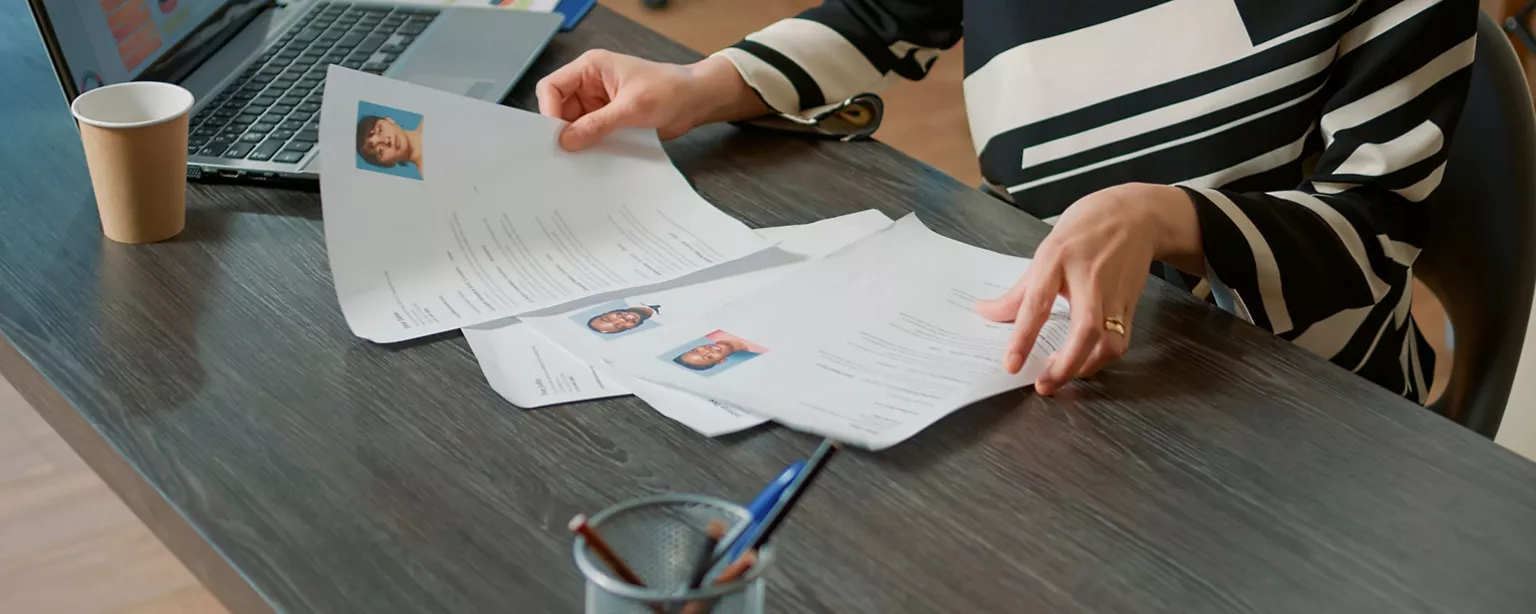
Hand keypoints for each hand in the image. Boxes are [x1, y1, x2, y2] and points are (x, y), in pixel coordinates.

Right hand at [535, 51, 766, 150]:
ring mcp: (599, 103)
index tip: (555, 135)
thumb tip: (567, 141)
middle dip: (561, 130)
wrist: (696, 101)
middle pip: (559, 108)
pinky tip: (592, 159)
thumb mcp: (631, 107)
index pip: (552, 87)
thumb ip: (597, 124)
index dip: (548, 110)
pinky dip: (590, 145)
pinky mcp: (609, 119)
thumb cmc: (669, 90)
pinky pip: (590, 134)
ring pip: (574, 124)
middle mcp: (590, 84)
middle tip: (563, 154)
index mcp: (590, 68)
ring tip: (578, 160)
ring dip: (577, 140)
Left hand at [975, 183, 1201, 394]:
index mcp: (1058, 259)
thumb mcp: (1045, 252)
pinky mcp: (1131, 305)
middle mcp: (1089, 278)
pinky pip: (1120, 341)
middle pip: (1085, 329)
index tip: (1011, 364)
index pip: (1038, 303)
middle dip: (1066, 364)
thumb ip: (1018, 291)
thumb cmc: (1085, 231)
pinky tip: (1083, 363)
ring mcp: (1114, 293)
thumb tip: (985, 313)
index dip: (1023, 336)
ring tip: (1060, 376)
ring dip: (1086, 366)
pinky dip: (1101, 359)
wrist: (1136, 216)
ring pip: (1109, 341)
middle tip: (1044, 385)